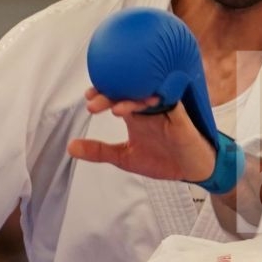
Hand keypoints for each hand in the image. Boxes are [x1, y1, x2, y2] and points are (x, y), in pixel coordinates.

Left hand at [67, 87, 216, 183]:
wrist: (192, 170)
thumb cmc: (162, 159)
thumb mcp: (124, 158)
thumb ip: (98, 151)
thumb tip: (70, 147)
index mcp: (135, 114)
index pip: (116, 95)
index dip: (102, 93)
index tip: (88, 98)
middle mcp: (148, 107)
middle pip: (128, 91)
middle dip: (109, 94)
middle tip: (93, 103)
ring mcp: (165, 110)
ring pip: (146, 94)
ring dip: (129, 98)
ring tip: (114, 109)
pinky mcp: (180, 116)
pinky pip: (170, 101)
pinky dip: (157, 100)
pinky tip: (147, 103)